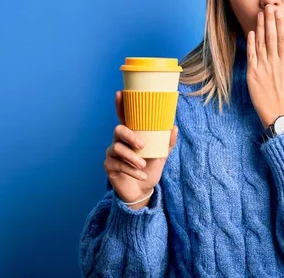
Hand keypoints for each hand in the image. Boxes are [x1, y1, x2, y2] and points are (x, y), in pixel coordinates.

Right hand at [104, 90, 178, 209]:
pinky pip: (118, 165)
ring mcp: (112, 153)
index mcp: (131, 135)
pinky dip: (131, 170)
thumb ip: (167, 142)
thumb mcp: (161, 156)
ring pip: (118, 149)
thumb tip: (174, 127)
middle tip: (142, 144)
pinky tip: (141, 176)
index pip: (124, 117)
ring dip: (132, 157)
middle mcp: (119, 141)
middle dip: (130, 136)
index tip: (120, 93)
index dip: (120, 105)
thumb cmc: (149, 169)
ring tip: (142, 165)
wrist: (142, 191)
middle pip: (118, 130)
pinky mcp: (109, 166)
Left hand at [246, 5, 283, 128]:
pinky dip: (251, 44)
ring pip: (260, 44)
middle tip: (269, 6)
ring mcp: (262, 68)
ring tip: (260, 14)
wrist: (276, 115)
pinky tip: (251, 33)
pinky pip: (251, 56)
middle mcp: (274, 63)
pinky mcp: (252, 74)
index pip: (283, 39)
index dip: (281, 25)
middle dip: (270, 21)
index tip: (280, 12)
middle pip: (271, 37)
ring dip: (260, 28)